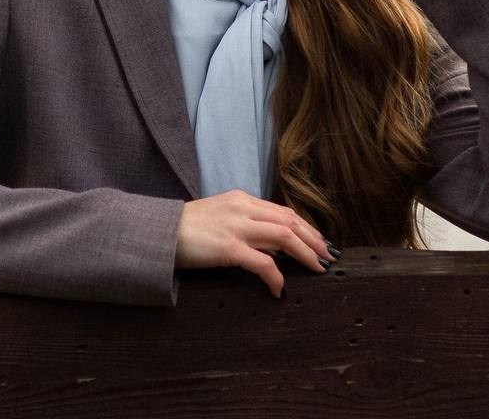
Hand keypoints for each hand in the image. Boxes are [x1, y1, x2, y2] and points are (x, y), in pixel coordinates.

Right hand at [174, 189, 336, 297]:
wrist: (160, 231)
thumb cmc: (188, 228)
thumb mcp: (221, 217)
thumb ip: (245, 224)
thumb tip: (272, 247)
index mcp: (241, 199)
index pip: (282, 211)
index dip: (306, 227)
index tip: (320, 242)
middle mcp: (243, 208)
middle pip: (289, 221)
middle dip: (313, 239)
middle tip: (327, 257)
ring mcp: (236, 226)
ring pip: (283, 236)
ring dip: (305, 253)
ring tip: (316, 268)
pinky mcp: (228, 247)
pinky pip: (262, 262)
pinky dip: (276, 276)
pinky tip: (279, 288)